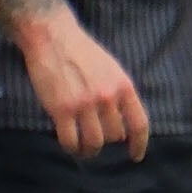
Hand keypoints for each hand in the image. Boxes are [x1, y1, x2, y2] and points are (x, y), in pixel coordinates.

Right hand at [16, 6, 148, 158]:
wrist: (53, 36)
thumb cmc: (81, 51)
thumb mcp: (111, 68)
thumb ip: (118, 93)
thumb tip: (123, 122)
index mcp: (123, 86)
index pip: (139, 124)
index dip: (139, 144)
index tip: (135, 156)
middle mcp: (107, 97)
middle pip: (114, 135)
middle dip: (106, 140)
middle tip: (95, 138)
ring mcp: (85, 104)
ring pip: (94, 143)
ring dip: (89, 150)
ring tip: (83, 148)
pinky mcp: (62, 110)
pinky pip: (71, 141)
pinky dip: (72, 148)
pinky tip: (70, 146)